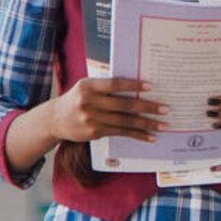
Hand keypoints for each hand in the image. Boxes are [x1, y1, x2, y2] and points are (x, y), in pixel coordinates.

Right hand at [51, 77, 166, 142]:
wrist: (55, 119)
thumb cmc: (78, 99)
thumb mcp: (87, 87)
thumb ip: (106, 87)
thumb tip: (138, 88)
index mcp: (88, 86)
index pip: (114, 84)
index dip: (133, 85)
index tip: (151, 87)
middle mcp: (89, 102)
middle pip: (124, 105)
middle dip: (147, 107)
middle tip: (165, 109)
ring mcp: (92, 118)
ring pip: (125, 121)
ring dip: (147, 124)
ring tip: (163, 125)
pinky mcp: (95, 132)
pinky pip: (121, 133)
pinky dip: (137, 135)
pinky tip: (150, 136)